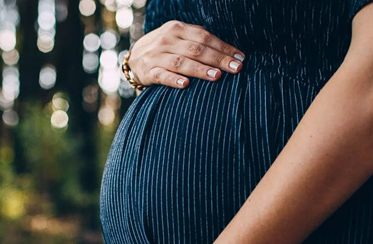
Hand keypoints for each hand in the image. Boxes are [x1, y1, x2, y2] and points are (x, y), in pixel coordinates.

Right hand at [127, 20, 245, 88]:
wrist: (132, 59)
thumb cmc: (164, 50)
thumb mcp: (178, 38)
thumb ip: (197, 40)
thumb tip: (228, 52)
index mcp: (177, 28)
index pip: (205, 37)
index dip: (223, 47)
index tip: (240, 58)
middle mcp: (167, 40)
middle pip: (196, 49)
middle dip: (218, 59)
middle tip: (236, 68)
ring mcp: (156, 56)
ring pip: (181, 62)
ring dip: (200, 69)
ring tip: (217, 76)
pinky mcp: (148, 72)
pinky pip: (162, 76)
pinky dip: (174, 80)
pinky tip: (186, 85)